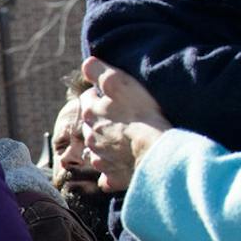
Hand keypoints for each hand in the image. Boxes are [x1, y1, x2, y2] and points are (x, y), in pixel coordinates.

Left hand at [79, 58, 173, 191]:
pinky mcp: (112, 177)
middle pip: (92, 127)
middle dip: (101, 123)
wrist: (153, 150)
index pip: (88, 100)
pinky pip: (107, 176)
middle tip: (120, 120)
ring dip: (104, 147)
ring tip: (121, 144)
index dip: (99, 96)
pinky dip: (111, 173)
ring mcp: (101, 158)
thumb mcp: (120, 83)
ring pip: (96, 151)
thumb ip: (100, 72)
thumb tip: (86, 63)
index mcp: (92, 113)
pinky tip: (121, 169)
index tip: (112, 97)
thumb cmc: (140, 114)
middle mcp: (91, 137)